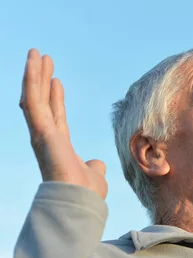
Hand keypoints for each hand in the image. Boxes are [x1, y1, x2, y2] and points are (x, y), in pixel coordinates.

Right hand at [19, 49, 107, 198]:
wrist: (79, 204)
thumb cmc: (86, 196)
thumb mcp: (93, 176)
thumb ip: (94, 167)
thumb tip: (97, 164)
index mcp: (59, 146)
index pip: (56, 116)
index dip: (55, 98)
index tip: (56, 81)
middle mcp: (46, 138)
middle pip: (42, 101)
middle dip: (41, 79)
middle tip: (43, 58)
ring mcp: (41, 133)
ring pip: (34, 97)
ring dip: (34, 74)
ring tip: (37, 53)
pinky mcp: (40, 130)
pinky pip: (32, 100)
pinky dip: (31, 79)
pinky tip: (33, 62)